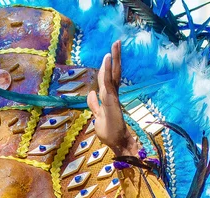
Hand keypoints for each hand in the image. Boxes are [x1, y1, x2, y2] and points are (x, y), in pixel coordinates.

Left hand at [87, 41, 137, 155]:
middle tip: (117, 42)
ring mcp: (113, 98)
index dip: (107, 67)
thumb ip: (94, 105)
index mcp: (110, 98)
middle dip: (115, 58)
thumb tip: (91, 94)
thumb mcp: (97, 117)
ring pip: (113, 75)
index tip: (108, 55)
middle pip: (114, 73)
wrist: (119, 143)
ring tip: (115, 44)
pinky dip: (108, 70)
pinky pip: (109, 83)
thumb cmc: (109, 133)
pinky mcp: (112, 101)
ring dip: (114, 59)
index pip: (109, 79)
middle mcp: (113, 95)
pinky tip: (107, 59)